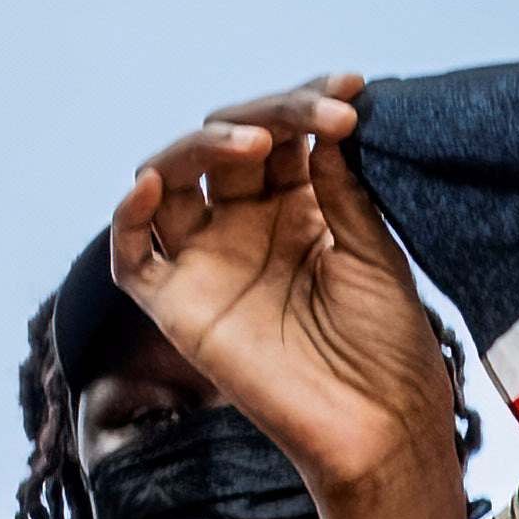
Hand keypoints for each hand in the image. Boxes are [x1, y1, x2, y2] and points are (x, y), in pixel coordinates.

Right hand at [110, 94, 460, 503]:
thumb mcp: (373, 252)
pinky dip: (129, 216)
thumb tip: (323, 119)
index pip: (283, 136)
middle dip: (271, 117)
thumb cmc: (389, 346)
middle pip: (228, 145)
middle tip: (324, 116)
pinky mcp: (176, 306)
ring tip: (256, 144)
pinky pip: (130, 254)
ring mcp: (208, 262)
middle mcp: (246, 227)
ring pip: (172, 178)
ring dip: (204, 146)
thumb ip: (339, 186)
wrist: (381, 429)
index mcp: (298, 209)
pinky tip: (152, 186)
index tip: (351, 90)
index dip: (307, 105)